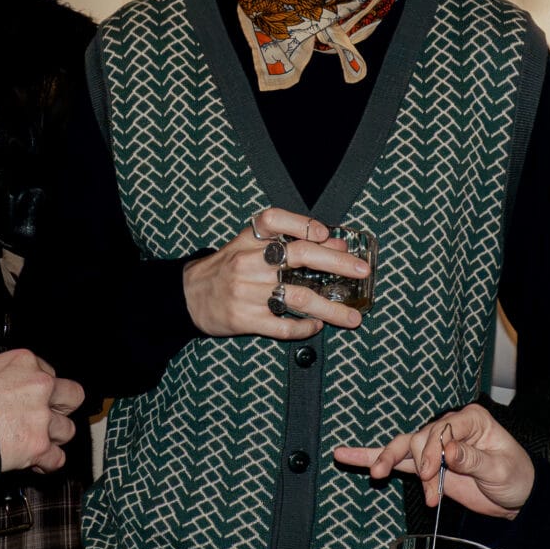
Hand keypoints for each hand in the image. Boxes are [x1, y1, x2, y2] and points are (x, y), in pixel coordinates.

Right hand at [0, 348, 84, 473]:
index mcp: (25, 362)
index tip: (32, 400)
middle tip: (47, 417)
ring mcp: (42, 417)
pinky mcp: (39, 445)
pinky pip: (57, 458)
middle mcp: (39, 386)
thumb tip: (4, 384)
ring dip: (53, 438)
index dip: (41, 391)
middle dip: (62, 409)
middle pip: (72, 396)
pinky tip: (35, 462)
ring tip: (35, 442)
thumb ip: (4, 374)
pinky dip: (47, 463)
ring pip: (68, 430)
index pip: (48, 373)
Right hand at [181, 207, 367, 339]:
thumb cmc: (225, 268)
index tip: (329, 235)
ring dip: (331, 308)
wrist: (188, 296)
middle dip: (336, 263)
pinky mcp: (245, 319)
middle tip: (361, 270)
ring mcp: (247, 292)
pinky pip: (282, 326)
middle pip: (299, 256)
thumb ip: (286, 241)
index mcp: (248, 239)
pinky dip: (304, 328)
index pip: (276, 220)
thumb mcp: (248, 245)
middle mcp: (248, 262)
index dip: (305, 224)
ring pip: (298, 298)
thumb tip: (335, 243)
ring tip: (353, 317)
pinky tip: (316, 326)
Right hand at [333, 404, 533, 516]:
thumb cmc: (515, 477)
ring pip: (402, 447)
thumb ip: (474, 460)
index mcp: (471, 420)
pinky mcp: (425, 465)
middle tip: (428, 485)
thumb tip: (450, 451)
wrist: (516, 497)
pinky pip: (397, 460)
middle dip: (419, 462)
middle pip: (419, 438)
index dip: (433, 450)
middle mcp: (449, 428)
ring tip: (375, 474)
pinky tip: (345, 455)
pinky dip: (372, 458)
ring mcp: (435, 446)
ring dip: (387, 460)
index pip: (441, 429)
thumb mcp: (501, 469)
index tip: (434, 473)